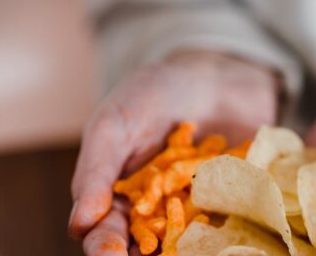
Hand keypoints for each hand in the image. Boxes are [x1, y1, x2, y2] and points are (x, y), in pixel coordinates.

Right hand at [68, 50, 279, 254]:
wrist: (206, 77)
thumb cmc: (149, 96)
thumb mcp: (114, 125)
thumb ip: (96, 172)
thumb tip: (80, 224)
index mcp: (121, 197)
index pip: (107, 232)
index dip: (105, 248)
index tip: (110, 255)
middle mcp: (157, 210)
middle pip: (147, 246)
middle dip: (147, 255)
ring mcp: (196, 207)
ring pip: (188, 242)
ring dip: (188, 250)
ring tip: (194, 251)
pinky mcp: (230, 198)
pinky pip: (229, 220)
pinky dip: (230, 233)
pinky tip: (234, 238)